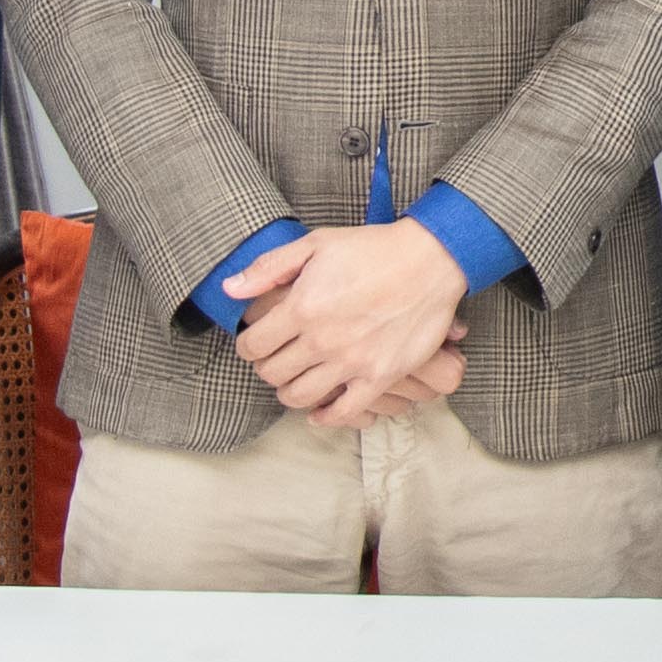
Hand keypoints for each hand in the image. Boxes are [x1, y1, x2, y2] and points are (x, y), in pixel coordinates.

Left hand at [224, 218, 468, 429]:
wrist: (430, 260)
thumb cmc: (373, 248)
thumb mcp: (316, 244)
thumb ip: (269, 268)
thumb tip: (230, 290)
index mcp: (302, 307)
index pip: (253, 345)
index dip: (249, 344)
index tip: (258, 340)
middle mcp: (322, 339)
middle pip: (272, 374)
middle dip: (268, 366)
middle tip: (278, 357)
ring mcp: (352, 361)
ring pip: (299, 397)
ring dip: (290, 391)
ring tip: (297, 378)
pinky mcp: (379, 376)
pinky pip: (343, 412)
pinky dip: (325, 417)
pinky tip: (320, 411)